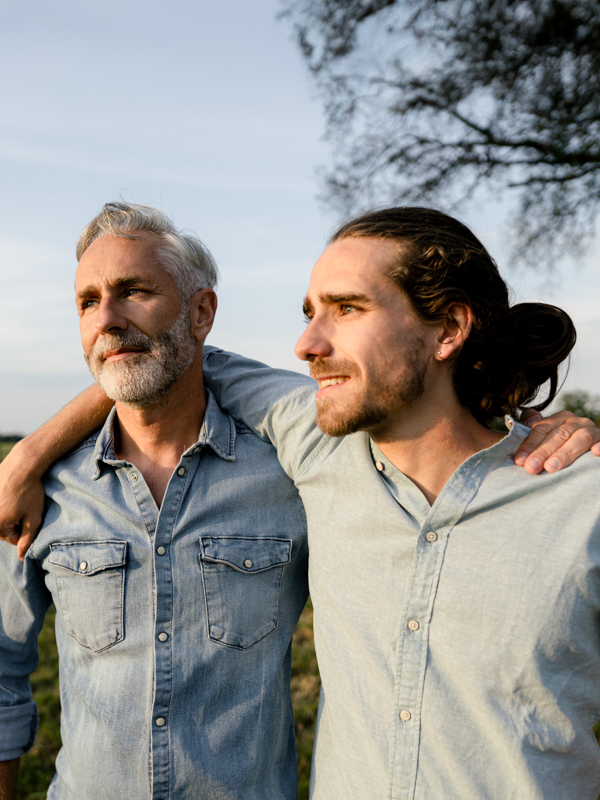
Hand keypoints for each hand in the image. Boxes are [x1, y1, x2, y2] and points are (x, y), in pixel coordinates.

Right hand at [0, 444, 44, 560]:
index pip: (13, 539)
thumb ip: (27, 539)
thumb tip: (21, 557)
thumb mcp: (33, 518)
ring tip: (18, 498)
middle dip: (16, 521)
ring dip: (10, 511)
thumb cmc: (30, 492)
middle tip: (25, 506)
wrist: (22, 464)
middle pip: (4, 528)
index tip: (31, 515)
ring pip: (1, 517)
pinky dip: (4, 501)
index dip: (26, 529)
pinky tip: (12, 493)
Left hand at [514, 409, 599, 473]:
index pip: (542, 429)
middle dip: (543, 452)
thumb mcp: (547, 435)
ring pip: (580, 438)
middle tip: (531, 467)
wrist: (581, 446)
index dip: (529, 444)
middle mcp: (577, 422)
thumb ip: (534, 427)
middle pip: (558, 435)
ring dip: (565, 453)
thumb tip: (527, 420)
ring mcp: (593, 431)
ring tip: (551, 467)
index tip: (519, 460)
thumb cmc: (561, 446)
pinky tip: (595, 452)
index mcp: (560, 418)